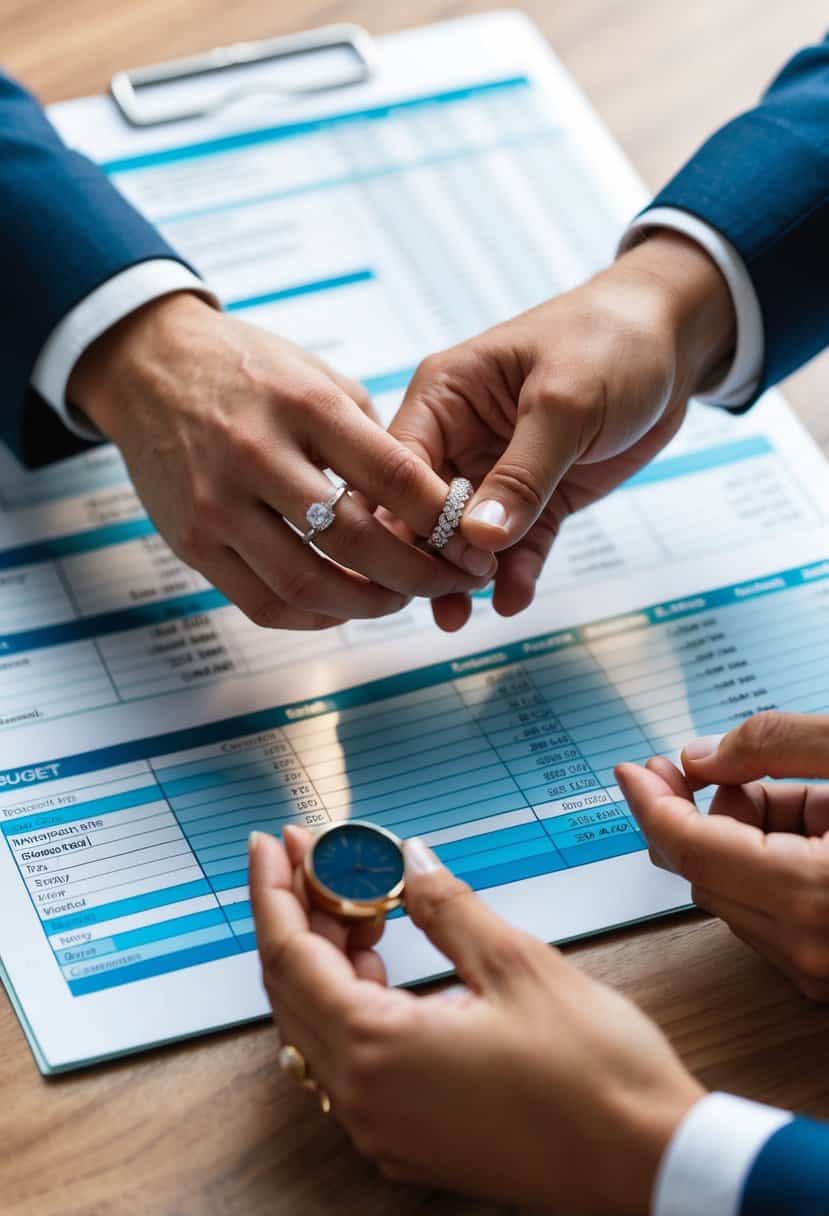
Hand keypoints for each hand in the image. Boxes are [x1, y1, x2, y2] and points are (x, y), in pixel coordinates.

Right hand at [68, 293, 494, 630]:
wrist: (149, 368)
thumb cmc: (248, 371)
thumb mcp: (319, 377)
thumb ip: (370, 440)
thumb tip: (429, 507)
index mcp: (302, 404)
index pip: (391, 475)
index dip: (441, 519)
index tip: (470, 541)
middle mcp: (256, 454)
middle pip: (354, 541)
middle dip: (415, 575)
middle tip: (447, 582)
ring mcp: (217, 504)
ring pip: (307, 585)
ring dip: (367, 605)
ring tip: (398, 599)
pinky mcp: (191, 543)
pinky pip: (262, 603)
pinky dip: (313, 617)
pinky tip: (342, 606)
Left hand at [249, 826, 701, 1212]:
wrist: (645, 1162)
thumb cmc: (593, 1075)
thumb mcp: (515, 964)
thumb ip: (446, 906)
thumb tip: (410, 860)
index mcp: (378, 1051)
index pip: (291, 956)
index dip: (274, 891)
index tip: (273, 843)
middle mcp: (365, 1099)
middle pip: (294, 991)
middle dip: (298, 914)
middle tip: (317, 857)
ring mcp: (384, 1127)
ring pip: (320, 1027)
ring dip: (326, 958)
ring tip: (358, 900)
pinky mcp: (411, 1140)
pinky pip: (350, 1062)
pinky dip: (352, 1003)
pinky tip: (381, 964)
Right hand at [389, 230, 734, 629]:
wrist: (676, 342)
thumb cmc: (612, 342)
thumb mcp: (566, 402)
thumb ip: (523, 473)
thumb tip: (479, 538)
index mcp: (445, 397)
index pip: (400, 466)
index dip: (406, 516)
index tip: (428, 559)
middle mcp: (459, 437)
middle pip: (423, 510)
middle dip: (431, 556)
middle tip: (450, 594)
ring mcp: (496, 472)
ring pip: (467, 537)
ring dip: (464, 578)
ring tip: (462, 617)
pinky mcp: (538, 498)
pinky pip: (517, 545)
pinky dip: (514, 573)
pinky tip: (513, 600)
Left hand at [616, 711, 828, 1000]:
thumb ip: (778, 747)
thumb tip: (701, 758)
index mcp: (812, 893)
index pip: (691, 847)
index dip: (653, 802)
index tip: (631, 770)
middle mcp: (809, 947)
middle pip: (706, 872)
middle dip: (696, 814)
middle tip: (697, 767)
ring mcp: (820, 971)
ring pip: (736, 893)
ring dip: (741, 836)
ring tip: (790, 793)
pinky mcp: (828, 976)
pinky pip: (771, 915)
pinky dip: (771, 866)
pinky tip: (807, 828)